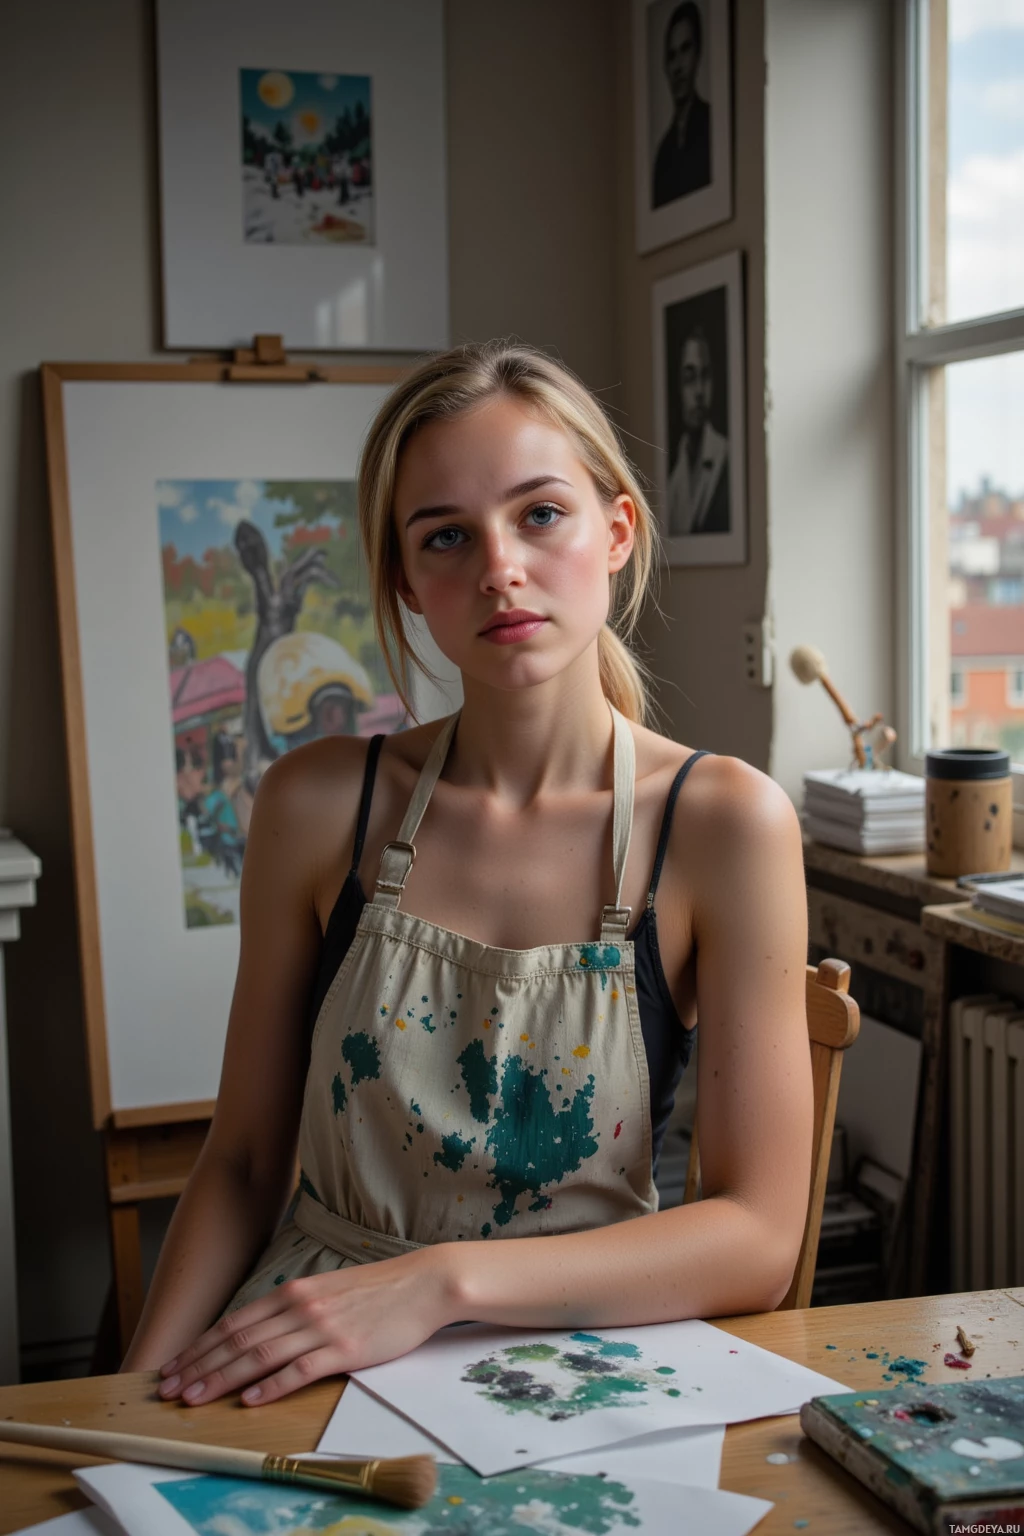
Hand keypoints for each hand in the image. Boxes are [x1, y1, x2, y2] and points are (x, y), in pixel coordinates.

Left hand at [157, 1246, 456, 1406]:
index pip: (235, 1322)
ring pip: (260, 1355)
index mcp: (293, 1291)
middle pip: (238, 1340)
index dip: (201, 1346)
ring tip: (193, 1398)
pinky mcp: (346, 1348)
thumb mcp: (327, 1291)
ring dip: (222, 1378)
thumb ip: (294, 1309)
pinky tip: (251, 1400)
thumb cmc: (378, 1290)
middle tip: (168, 1389)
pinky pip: (301, 1369)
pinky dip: (272, 1386)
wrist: (424, 1282)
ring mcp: (322, 1327)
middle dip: (199, 1365)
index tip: (174, 1366)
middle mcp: (300, 1306)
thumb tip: (261, 1333)